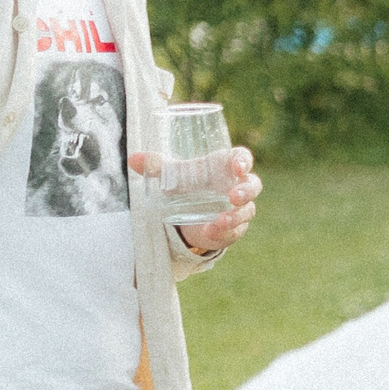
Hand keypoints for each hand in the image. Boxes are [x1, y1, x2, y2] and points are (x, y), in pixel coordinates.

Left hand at [131, 146, 260, 254]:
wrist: (189, 211)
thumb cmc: (188, 184)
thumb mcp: (172, 175)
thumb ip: (156, 166)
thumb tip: (133, 159)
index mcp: (226, 167)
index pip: (242, 158)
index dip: (244, 161)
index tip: (238, 166)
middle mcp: (238, 186)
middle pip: (253, 186)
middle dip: (246, 191)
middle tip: (234, 196)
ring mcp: (240, 207)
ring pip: (247, 210)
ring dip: (236, 216)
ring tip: (220, 220)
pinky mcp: (236, 227)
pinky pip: (236, 229)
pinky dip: (224, 231)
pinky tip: (210, 231)